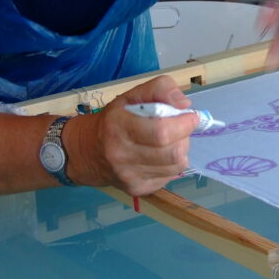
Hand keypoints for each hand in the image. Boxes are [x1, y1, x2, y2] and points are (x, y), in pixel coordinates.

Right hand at [66, 75, 197, 194]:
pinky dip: (171, 165)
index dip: (183, 125)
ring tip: (169, 142)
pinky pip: (169, 177)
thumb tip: (185, 104)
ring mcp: (130, 176)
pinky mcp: (138, 189)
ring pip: (176, 166)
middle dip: (184, 138)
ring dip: (180, 151)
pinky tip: (159, 157)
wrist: (88, 152)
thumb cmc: (114, 119)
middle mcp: (122, 154)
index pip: (161, 132)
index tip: (190, 117)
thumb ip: (160, 89)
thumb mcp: (132, 95)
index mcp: (118, 127)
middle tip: (179, 130)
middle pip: (173, 153)